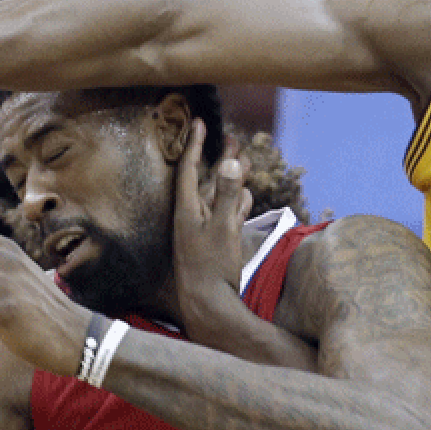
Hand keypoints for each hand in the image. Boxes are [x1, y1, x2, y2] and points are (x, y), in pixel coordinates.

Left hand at [173, 120, 252, 337]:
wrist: (209, 307)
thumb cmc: (211, 268)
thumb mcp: (222, 228)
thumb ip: (226, 194)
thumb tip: (230, 161)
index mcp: (187, 210)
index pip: (189, 168)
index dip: (193, 144)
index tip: (198, 122)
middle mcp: (192, 217)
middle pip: (206, 179)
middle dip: (220, 158)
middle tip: (232, 137)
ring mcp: (203, 231)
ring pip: (218, 197)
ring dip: (231, 179)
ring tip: (244, 161)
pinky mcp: (215, 244)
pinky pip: (226, 216)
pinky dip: (235, 203)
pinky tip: (244, 195)